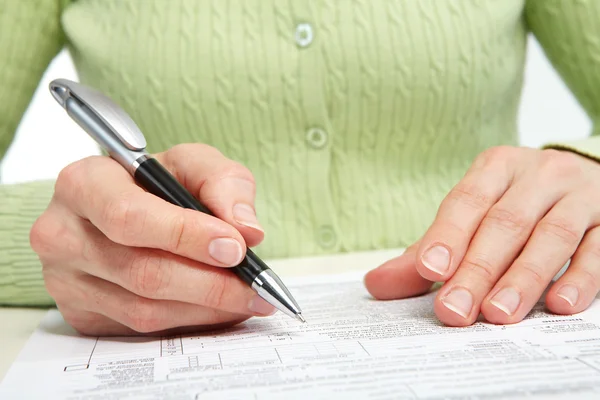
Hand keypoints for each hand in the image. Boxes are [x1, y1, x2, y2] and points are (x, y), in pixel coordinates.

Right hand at [30, 144, 274, 335]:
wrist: (117, 209)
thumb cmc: (154, 183)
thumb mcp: (191, 164)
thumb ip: (223, 183)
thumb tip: (247, 230)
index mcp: (83, 183)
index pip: (131, 217)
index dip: (187, 236)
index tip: (236, 248)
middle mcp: (62, 233)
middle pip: (142, 272)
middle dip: (210, 283)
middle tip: (256, 285)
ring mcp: (65, 280)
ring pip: (144, 310)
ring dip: (206, 309)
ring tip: (247, 298)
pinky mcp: (80, 313)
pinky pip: (140, 329)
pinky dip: (189, 321)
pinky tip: (218, 308)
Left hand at [365, 146, 599, 325]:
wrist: (585, 179)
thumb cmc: (517, 203)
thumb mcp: (473, 215)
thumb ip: (429, 251)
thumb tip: (376, 285)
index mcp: (496, 169)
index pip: (467, 201)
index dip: (448, 236)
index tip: (429, 272)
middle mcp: (538, 176)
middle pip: (505, 224)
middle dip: (478, 270)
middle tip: (455, 310)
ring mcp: (579, 196)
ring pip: (551, 237)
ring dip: (524, 278)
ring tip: (499, 313)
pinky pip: (599, 250)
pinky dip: (581, 278)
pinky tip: (561, 304)